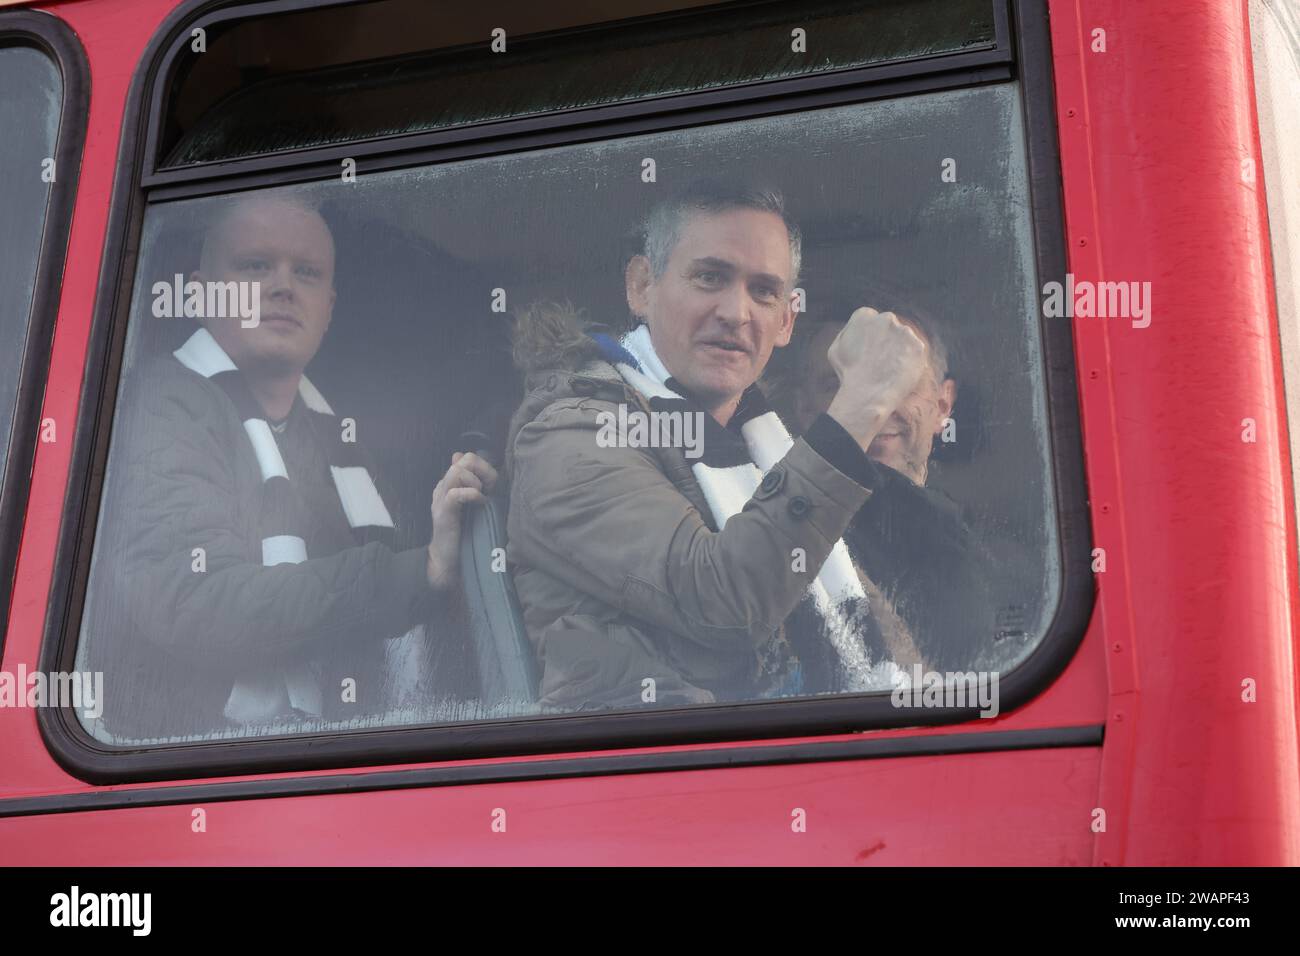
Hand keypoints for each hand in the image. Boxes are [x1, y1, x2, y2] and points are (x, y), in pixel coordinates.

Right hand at [426, 452, 499, 589]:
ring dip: (476, 483)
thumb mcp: (472, 504)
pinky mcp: (443, 512)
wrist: (447, 558)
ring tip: (482, 497)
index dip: (484, 467)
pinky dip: (472, 495)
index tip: (492, 485)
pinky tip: (480, 504)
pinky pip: (456, 493)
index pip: (466, 458)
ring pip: (457, 471)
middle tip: (488, 489)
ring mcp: (441, 498)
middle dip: (482, 471)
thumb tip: (466, 460)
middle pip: (463, 460)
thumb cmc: (463, 532)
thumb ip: (473, 484)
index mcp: (449, 483)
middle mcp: (443, 486)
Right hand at [825, 307, 927, 450]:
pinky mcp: (918, 347)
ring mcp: (904, 332)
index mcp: (864, 315)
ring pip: (904, 339)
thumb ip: (848, 333)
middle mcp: (886, 318)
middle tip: (880, 361)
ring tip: (888, 370)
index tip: (868, 351)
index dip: (869, 337)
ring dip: (899, 351)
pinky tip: (898, 374)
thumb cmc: (848, 374)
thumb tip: (858, 329)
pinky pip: (915, 353)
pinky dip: (909, 363)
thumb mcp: (836, 349)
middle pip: (889, 326)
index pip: (870, 319)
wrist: (866, 394)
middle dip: (886, 340)